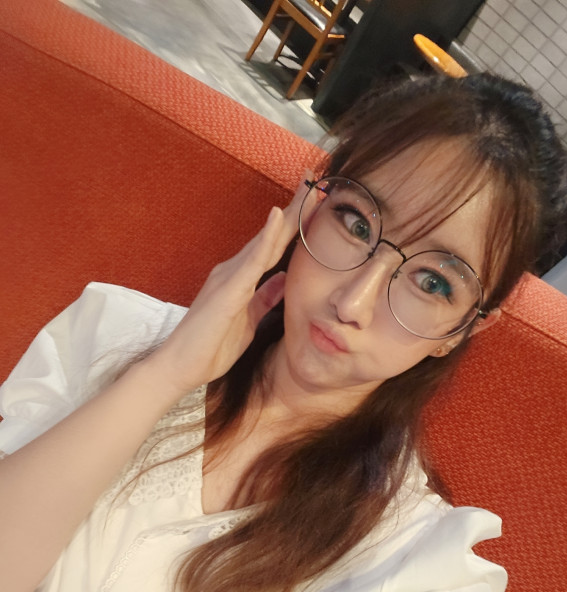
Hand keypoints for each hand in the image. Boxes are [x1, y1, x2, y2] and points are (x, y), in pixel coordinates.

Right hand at [149, 173, 313, 396]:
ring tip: (309, 191)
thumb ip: (264, 299)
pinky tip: (279, 217)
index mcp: (240, 280)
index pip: (273, 248)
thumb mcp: (249, 321)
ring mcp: (230, 277)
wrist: (181, 366)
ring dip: (289, 216)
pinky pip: (253, 260)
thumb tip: (283, 281)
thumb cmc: (212, 347)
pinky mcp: (228, 289)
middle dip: (295, 210)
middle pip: (271, 237)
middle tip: (315, 180)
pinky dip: (267, 237)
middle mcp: (234, 271)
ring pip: (266, 241)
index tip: (315, 204)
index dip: (294, 226)